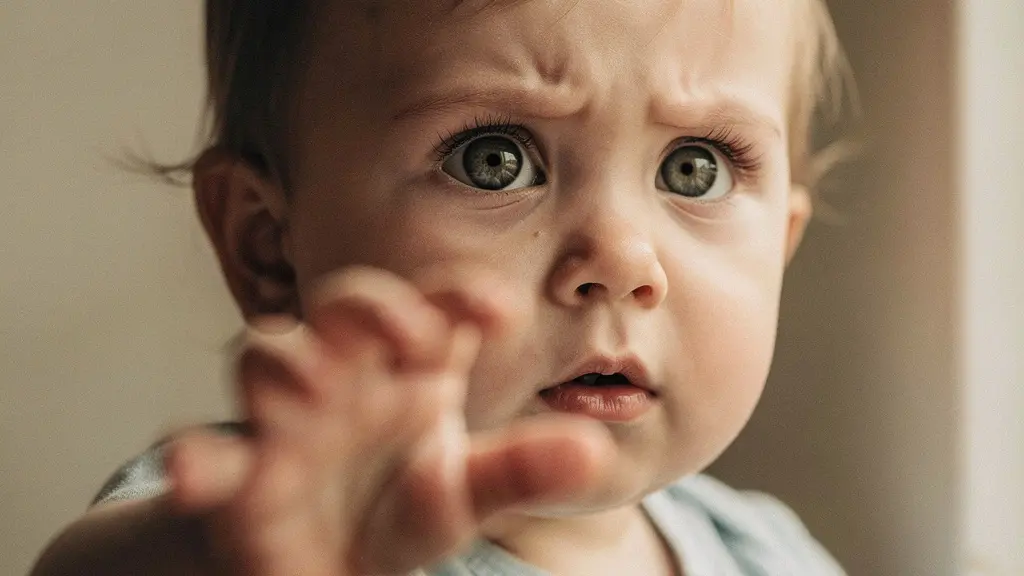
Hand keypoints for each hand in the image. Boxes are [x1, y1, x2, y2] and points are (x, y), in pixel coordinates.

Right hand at [163, 267, 613, 575]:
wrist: (321, 565)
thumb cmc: (393, 511)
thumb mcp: (465, 492)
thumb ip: (522, 468)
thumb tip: (593, 449)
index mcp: (406, 368)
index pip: (432, 307)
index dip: (458, 297)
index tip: (499, 312)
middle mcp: (346, 374)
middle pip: (345, 307)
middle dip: (371, 308)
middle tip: (411, 334)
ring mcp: (287, 419)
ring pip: (269, 357)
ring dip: (286, 363)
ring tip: (312, 388)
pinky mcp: (242, 478)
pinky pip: (211, 457)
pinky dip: (199, 460)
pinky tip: (196, 476)